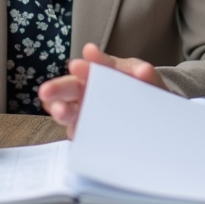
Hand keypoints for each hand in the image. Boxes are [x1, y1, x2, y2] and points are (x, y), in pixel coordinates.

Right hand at [39, 43, 166, 138]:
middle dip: (57, 89)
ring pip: (68, 112)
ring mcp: (86, 116)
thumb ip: (143, 73)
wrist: (157, 118)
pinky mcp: (89, 137)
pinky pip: (79, 135)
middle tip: (47, 91)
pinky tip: (76, 132)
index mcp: (99, 75)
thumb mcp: (146, 79)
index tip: (77, 66)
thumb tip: (143, 71)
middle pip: (69, 90)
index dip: (82, 68)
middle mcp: (87, 94)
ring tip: (60, 112)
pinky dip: (76, 132)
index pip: (87, 69)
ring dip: (61, 111)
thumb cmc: (145, 93)